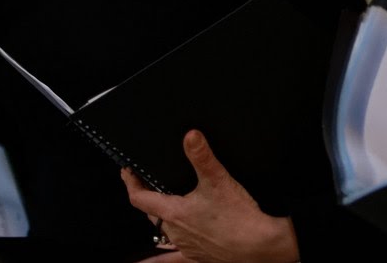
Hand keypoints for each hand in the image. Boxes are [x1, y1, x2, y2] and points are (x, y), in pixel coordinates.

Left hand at [121, 131, 298, 262]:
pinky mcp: (198, 255)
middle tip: (148, 184)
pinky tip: (170, 248)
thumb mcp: (218, 180)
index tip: (127, 173)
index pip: (140, 199)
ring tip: (165, 205)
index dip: (130, 183)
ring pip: (165, 231)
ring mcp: (186, 246)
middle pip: (152, 214)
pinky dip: (170, 248)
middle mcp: (175, 232)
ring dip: (162, 218)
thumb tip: (190, 136)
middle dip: (148, 198)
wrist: (258, 246)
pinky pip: (177, 252)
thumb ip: (202, 156)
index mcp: (174, 213)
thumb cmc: (238, 218)